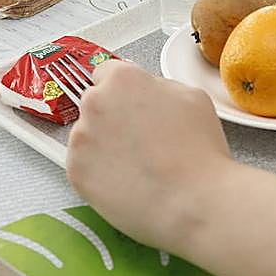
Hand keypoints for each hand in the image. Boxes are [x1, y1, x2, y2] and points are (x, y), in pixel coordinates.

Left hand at [66, 61, 232, 250]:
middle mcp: (95, 102)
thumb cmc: (199, 152)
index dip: (123, 92)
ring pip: (87, 135)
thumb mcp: (191, 97)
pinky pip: (83, 165)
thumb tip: (146, 90)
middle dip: (112, 117)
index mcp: (123, 79)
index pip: (107, 73)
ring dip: (103, 145)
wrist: (193, 202)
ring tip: (136, 166)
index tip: (130, 107)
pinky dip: (98, 172)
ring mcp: (81, 138)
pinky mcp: (75, 171)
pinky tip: (126, 181)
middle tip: (138, 141)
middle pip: (95, 104)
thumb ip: (159, 86)